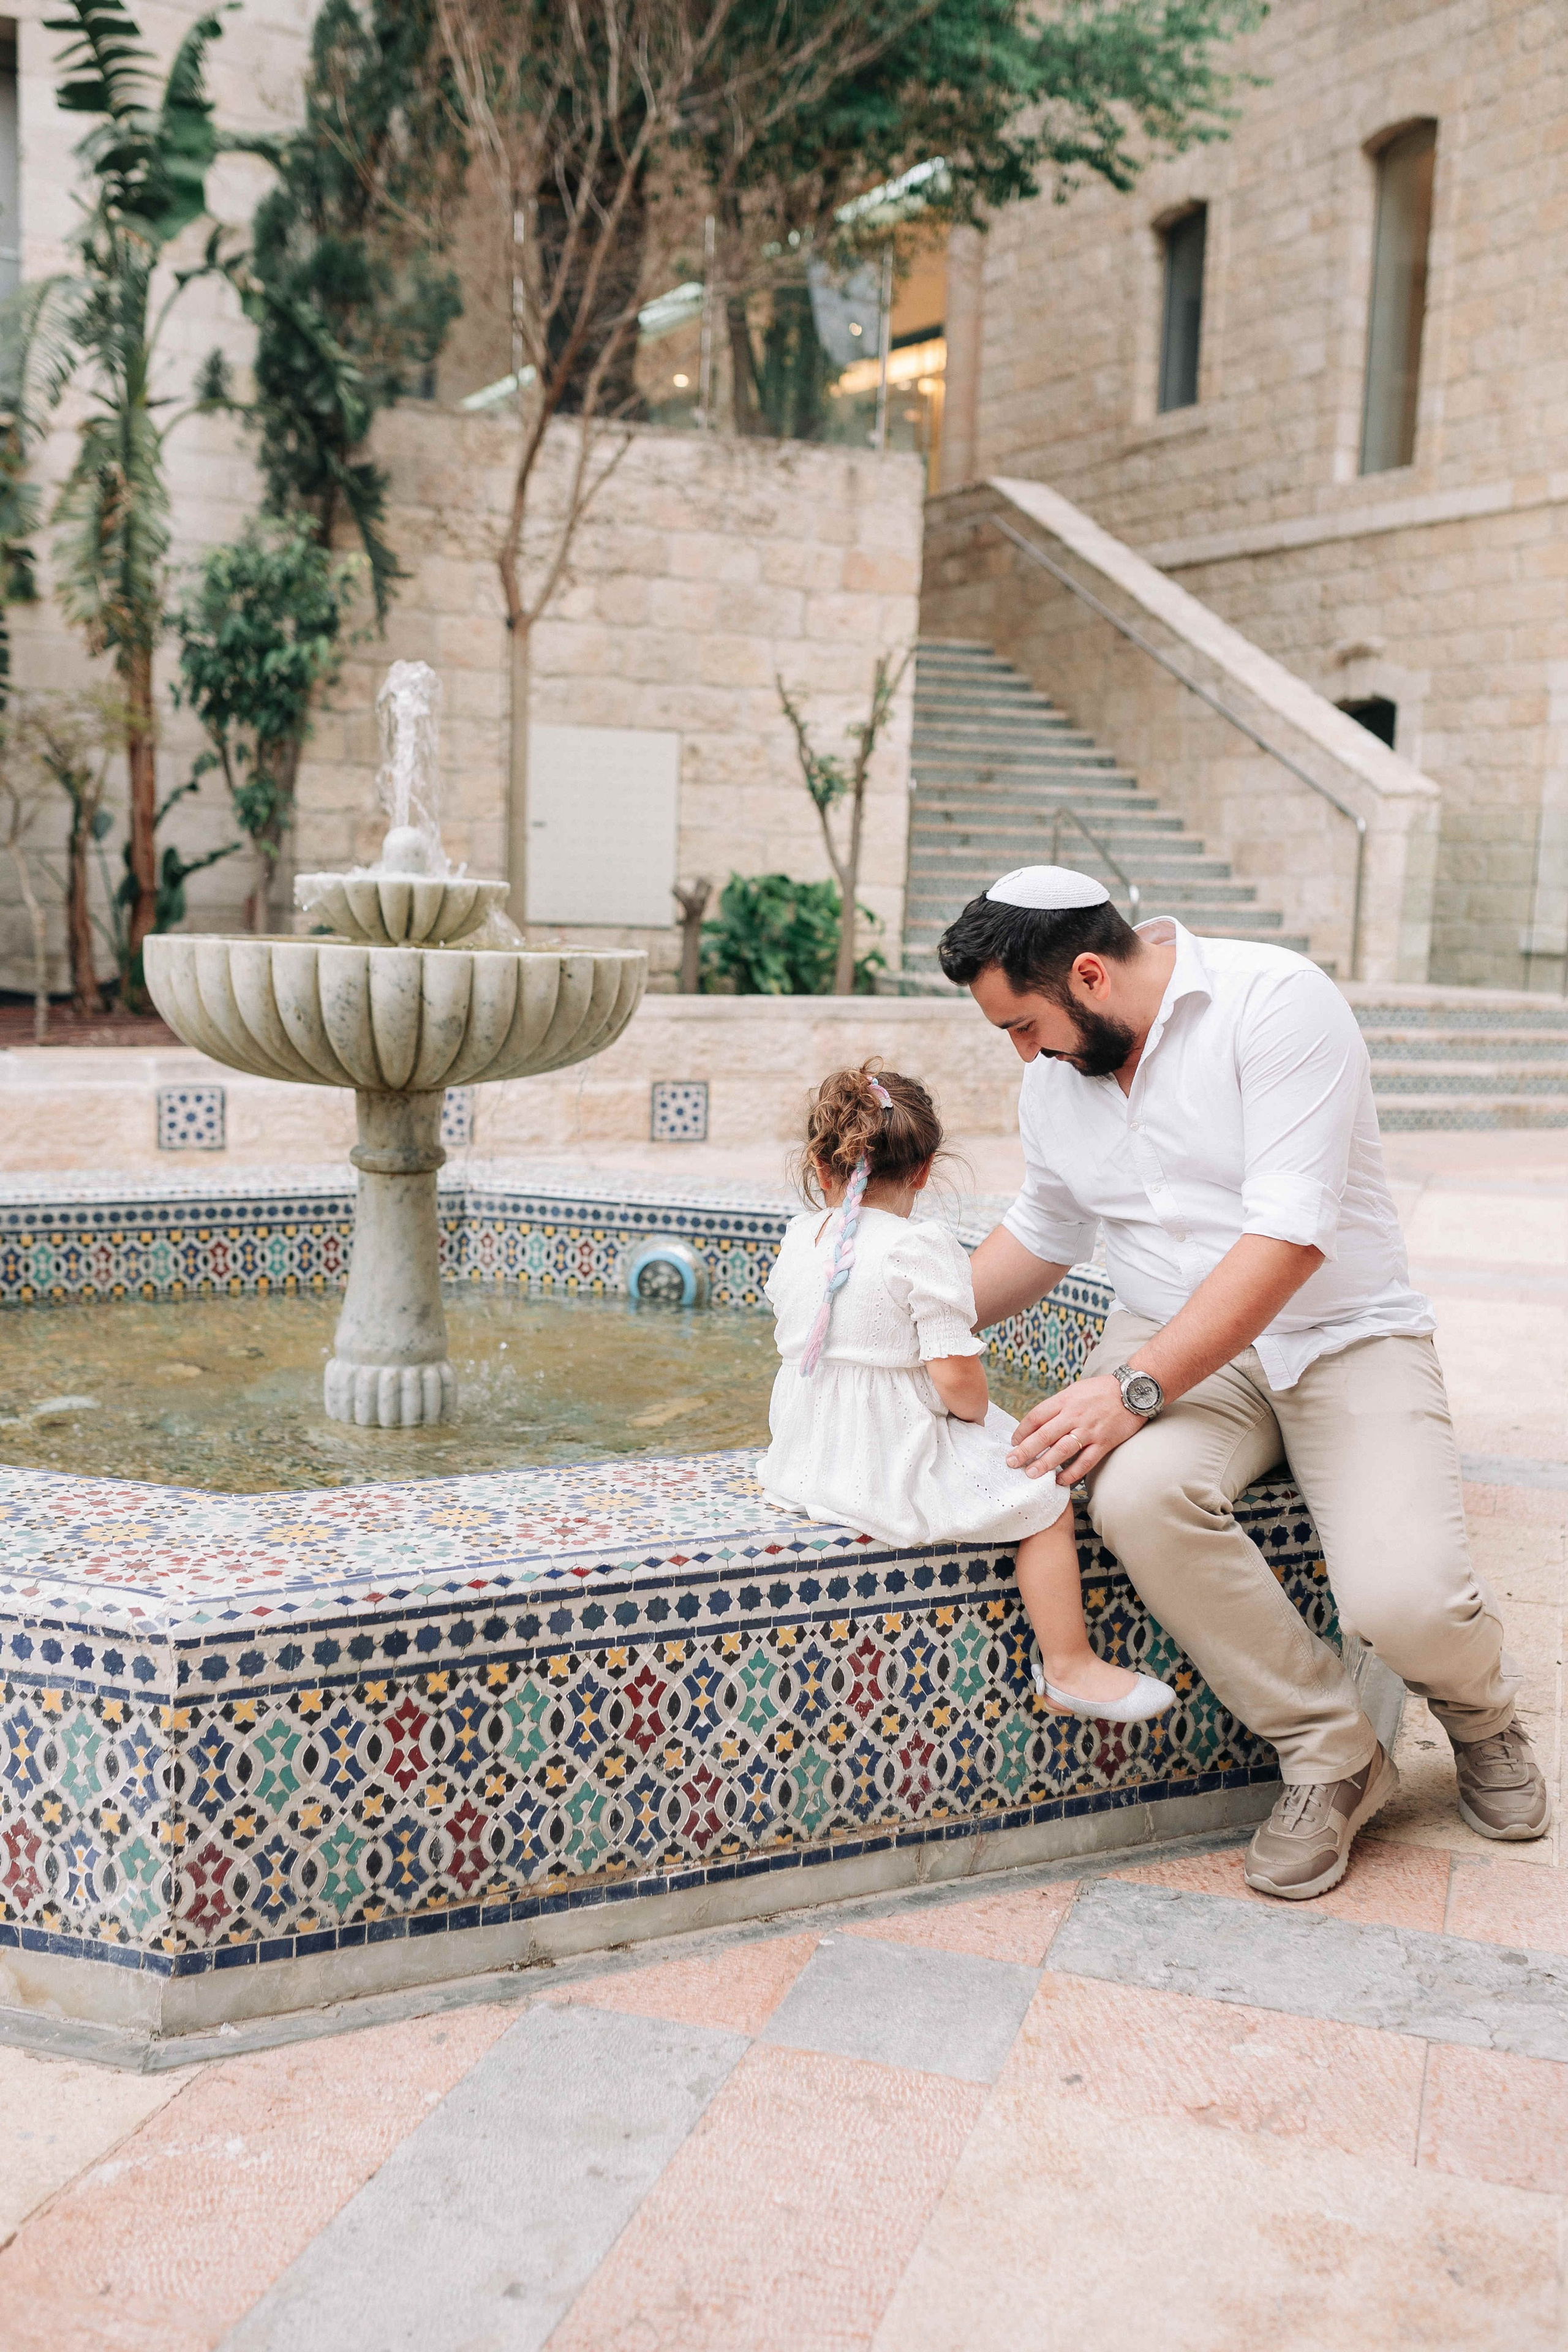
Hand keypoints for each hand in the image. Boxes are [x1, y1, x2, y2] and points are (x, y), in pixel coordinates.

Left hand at [1006, 1373, 1143, 1483]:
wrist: (1134, 1389)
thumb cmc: (1102, 1390)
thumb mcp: (1075, 1390)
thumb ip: (1058, 1406)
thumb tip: (1039, 1423)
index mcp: (1064, 1400)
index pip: (1036, 1416)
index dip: (1022, 1431)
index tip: (1014, 1442)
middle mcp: (1074, 1415)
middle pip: (1044, 1435)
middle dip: (1025, 1451)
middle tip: (1012, 1462)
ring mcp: (1089, 1429)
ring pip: (1062, 1450)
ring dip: (1045, 1464)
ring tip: (1031, 1474)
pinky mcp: (1104, 1442)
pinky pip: (1085, 1461)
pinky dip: (1072, 1473)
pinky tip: (1061, 1481)